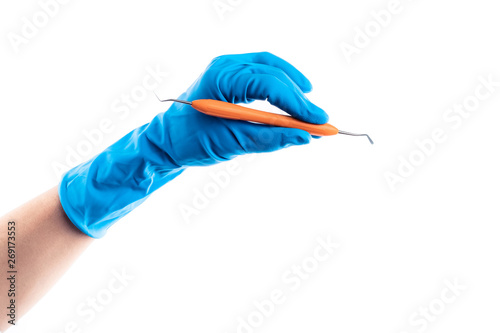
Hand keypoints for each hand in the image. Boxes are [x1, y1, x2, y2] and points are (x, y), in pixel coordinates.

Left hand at [156, 52, 328, 165]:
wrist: (165, 142)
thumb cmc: (190, 141)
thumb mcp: (231, 143)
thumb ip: (269, 139)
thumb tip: (304, 137)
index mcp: (221, 77)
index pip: (268, 84)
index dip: (296, 104)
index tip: (317, 122)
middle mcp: (225, 66)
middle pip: (273, 73)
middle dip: (298, 98)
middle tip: (320, 120)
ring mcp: (227, 69)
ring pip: (270, 69)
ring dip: (292, 87)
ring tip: (309, 109)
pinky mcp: (231, 78)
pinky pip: (262, 75)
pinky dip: (280, 86)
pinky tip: (292, 98)